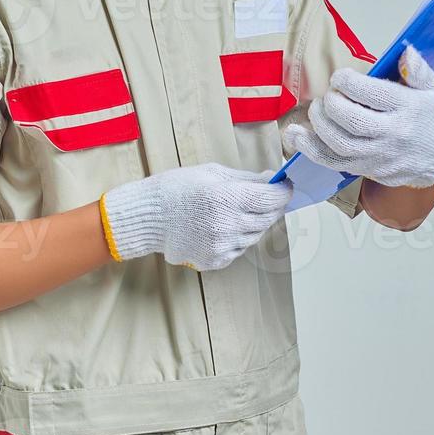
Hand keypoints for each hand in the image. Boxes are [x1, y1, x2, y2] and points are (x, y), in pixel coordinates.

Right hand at [99, 163, 292, 270]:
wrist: (147, 217)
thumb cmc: (178, 189)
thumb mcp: (213, 173)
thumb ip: (247, 179)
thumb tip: (273, 180)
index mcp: (227, 198)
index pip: (272, 198)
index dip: (284, 192)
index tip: (286, 187)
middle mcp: (227, 225)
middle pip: (268, 218)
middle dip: (273, 206)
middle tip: (268, 197)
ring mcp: (222, 246)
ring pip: (256, 235)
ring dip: (255, 222)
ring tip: (237, 211)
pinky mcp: (215, 261)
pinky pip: (239, 249)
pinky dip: (238, 238)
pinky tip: (222, 226)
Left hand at [281, 43, 433, 187]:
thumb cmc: (426, 117)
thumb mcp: (430, 88)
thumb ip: (417, 70)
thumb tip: (407, 53)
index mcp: (408, 108)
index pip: (374, 95)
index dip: (348, 82)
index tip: (340, 77)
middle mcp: (393, 134)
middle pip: (354, 121)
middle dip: (332, 104)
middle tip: (328, 95)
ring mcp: (379, 155)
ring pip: (341, 144)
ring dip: (319, 124)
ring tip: (316, 109)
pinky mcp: (366, 169)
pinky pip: (333, 162)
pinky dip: (311, 149)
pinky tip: (296, 135)